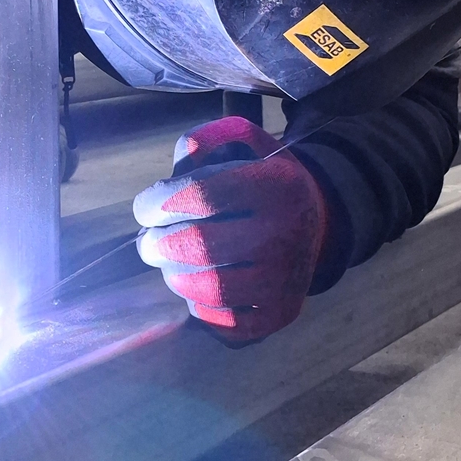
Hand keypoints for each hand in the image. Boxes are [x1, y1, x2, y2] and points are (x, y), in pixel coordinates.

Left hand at [134, 115, 328, 341]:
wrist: (316, 221)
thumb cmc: (263, 179)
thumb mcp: (244, 142)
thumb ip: (206, 138)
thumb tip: (181, 158)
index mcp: (273, 184)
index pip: (198, 195)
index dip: (157, 204)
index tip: (144, 209)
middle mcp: (285, 232)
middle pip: (197, 246)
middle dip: (156, 245)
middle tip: (148, 241)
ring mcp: (286, 277)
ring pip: (208, 288)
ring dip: (174, 275)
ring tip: (171, 262)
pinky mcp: (281, 312)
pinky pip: (225, 322)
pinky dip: (200, 306)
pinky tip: (199, 285)